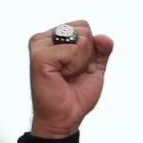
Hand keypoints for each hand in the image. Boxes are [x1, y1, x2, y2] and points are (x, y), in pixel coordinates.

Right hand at [28, 20, 113, 138]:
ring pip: (80, 39)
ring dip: (81, 62)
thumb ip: (102, 49)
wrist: (67, 116)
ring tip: (67, 75)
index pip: (84, 26)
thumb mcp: (95, 67)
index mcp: (56, 38)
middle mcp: (45, 39)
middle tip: (73, 72)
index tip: (79, 66)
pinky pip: (72, 50)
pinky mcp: (39, 55)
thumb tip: (103, 37)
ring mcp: (40, 45)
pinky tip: (62, 76)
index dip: (91, 49)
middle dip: (87, 55)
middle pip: (84, 30)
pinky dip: (74, 66)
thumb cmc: (76, 93)